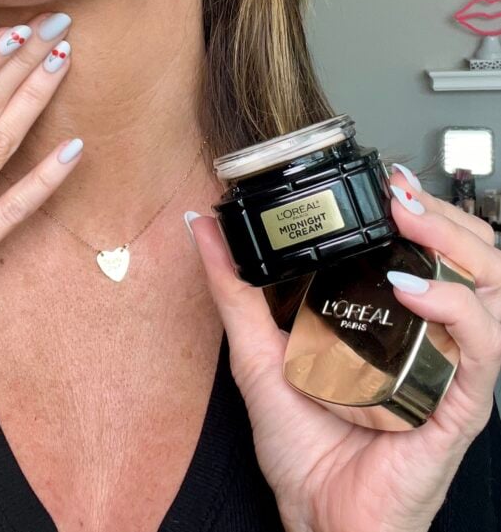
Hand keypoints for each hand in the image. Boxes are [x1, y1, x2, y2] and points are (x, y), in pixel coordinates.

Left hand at [188, 164, 500, 531]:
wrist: (319, 521)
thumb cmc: (304, 450)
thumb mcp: (257, 355)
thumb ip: (233, 289)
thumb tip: (204, 227)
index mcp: (396, 320)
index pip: (433, 249)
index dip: (423, 208)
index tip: (386, 180)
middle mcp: (431, 339)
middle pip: (472, 259)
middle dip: (442, 215)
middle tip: (399, 194)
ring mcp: (449, 371)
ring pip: (490, 291)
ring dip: (456, 246)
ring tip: (413, 222)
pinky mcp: (455, 409)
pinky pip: (481, 354)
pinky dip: (456, 312)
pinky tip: (415, 291)